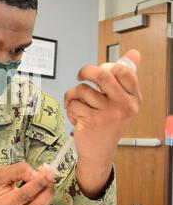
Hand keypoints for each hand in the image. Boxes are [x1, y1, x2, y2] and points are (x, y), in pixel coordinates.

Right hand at [0, 162, 53, 204]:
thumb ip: (18, 171)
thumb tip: (36, 173)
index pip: (23, 196)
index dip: (38, 183)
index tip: (47, 172)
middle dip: (46, 189)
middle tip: (51, 173)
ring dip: (46, 192)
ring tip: (48, 177)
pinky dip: (42, 196)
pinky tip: (43, 184)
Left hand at [64, 50, 141, 197]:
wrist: (99, 151)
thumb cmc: (109, 123)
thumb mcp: (122, 102)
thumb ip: (126, 78)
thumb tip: (134, 53)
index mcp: (133, 99)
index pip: (124, 71)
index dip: (108, 66)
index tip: (101, 71)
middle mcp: (123, 106)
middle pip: (102, 75)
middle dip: (86, 71)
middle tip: (80, 75)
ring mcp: (107, 115)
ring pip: (82, 89)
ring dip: (74, 94)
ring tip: (77, 103)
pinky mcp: (90, 121)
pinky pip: (74, 103)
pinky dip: (69, 106)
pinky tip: (75, 114)